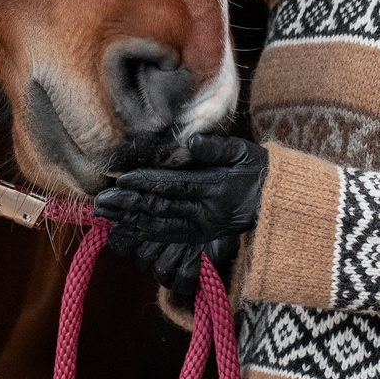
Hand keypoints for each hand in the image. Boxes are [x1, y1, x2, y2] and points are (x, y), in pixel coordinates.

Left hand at [93, 135, 267, 292]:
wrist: (278, 203)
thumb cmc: (259, 171)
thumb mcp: (245, 152)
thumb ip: (218, 148)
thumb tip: (192, 141)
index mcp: (216, 188)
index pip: (176, 186)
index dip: (148, 183)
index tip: (123, 180)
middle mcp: (207, 212)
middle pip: (162, 208)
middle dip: (129, 204)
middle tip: (101, 201)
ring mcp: (203, 228)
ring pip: (161, 226)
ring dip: (130, 220)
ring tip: (105, 214)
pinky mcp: (201, 237)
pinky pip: (169, 237)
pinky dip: (145, 234)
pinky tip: (125, 229)